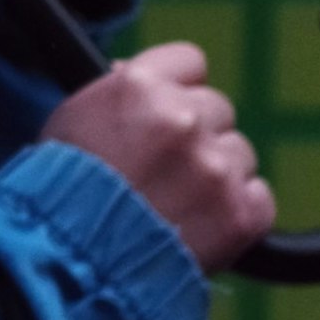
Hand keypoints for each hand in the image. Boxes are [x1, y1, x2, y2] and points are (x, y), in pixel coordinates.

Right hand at [47, 40, 274, 272]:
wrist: (71, 260)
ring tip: (176, 201)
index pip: (189, 60)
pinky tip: (199, 221)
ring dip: (217, 173)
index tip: (164, 109)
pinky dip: (236, 208)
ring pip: (239, 153)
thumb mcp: (74, 118)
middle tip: (162, 166)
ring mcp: (217, 166)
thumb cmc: (61, 190)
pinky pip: (258, 197)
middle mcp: (184, 118)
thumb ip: (120, 94)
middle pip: (217, 108)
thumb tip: (144, 79)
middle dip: (196, 133)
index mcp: (139, 85)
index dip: (177, 85)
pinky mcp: (242, 212)